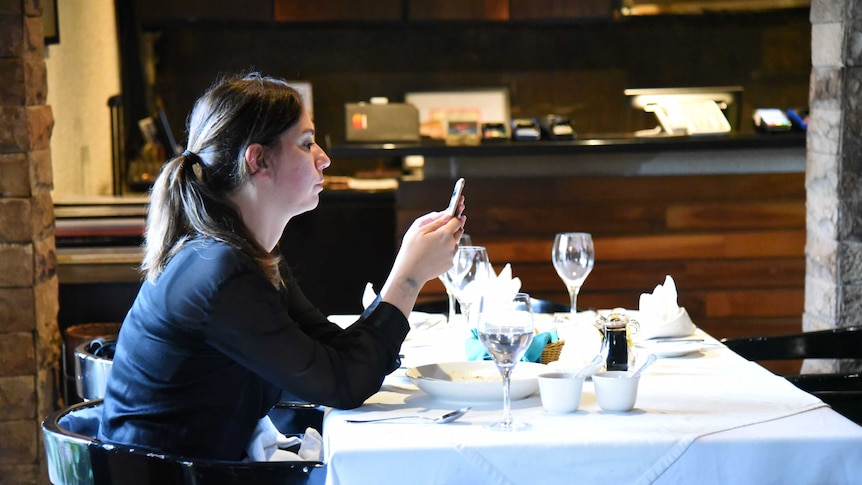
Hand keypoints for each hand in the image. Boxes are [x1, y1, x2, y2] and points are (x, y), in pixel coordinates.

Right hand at [379, 202, 465, 316]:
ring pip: (455, 242)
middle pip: (459, 230)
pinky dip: (446, 250)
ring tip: (434, 242)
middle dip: (453, 225)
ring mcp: (452, 255)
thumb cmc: (411, 249)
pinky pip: (451, 253)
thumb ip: (435, 220)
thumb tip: (446, 213)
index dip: (457, 213)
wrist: (410, 273)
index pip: (457, 220)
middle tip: (445, 224)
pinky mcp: (450, 264)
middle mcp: (452, 245)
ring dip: (449, 239)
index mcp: (444, 234)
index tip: (459, 207)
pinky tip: (433, 252)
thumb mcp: (419, 230)